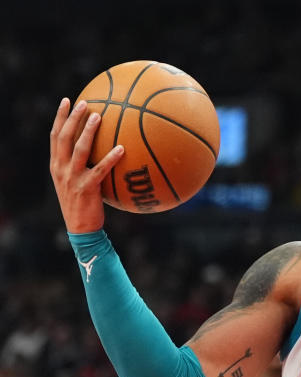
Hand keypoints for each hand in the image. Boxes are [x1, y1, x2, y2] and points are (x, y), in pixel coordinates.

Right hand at [49, 98, 124, 233]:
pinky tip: (122, 148)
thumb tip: (102, 147)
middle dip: (72, 118)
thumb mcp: (76, 181)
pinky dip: (110, 158)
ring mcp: (72, 178)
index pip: (55, 136)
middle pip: (64, 137)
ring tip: (98, 116)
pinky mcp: (86, 188)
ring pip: (79, 149)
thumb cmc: (83, 204)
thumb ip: (82, 165)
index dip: (60, 117)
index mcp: (56, 165)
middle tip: (84, 102)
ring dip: (88, 131)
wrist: (80, 228)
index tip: (66, 100)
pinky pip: (100, 170)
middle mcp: (60, 169)